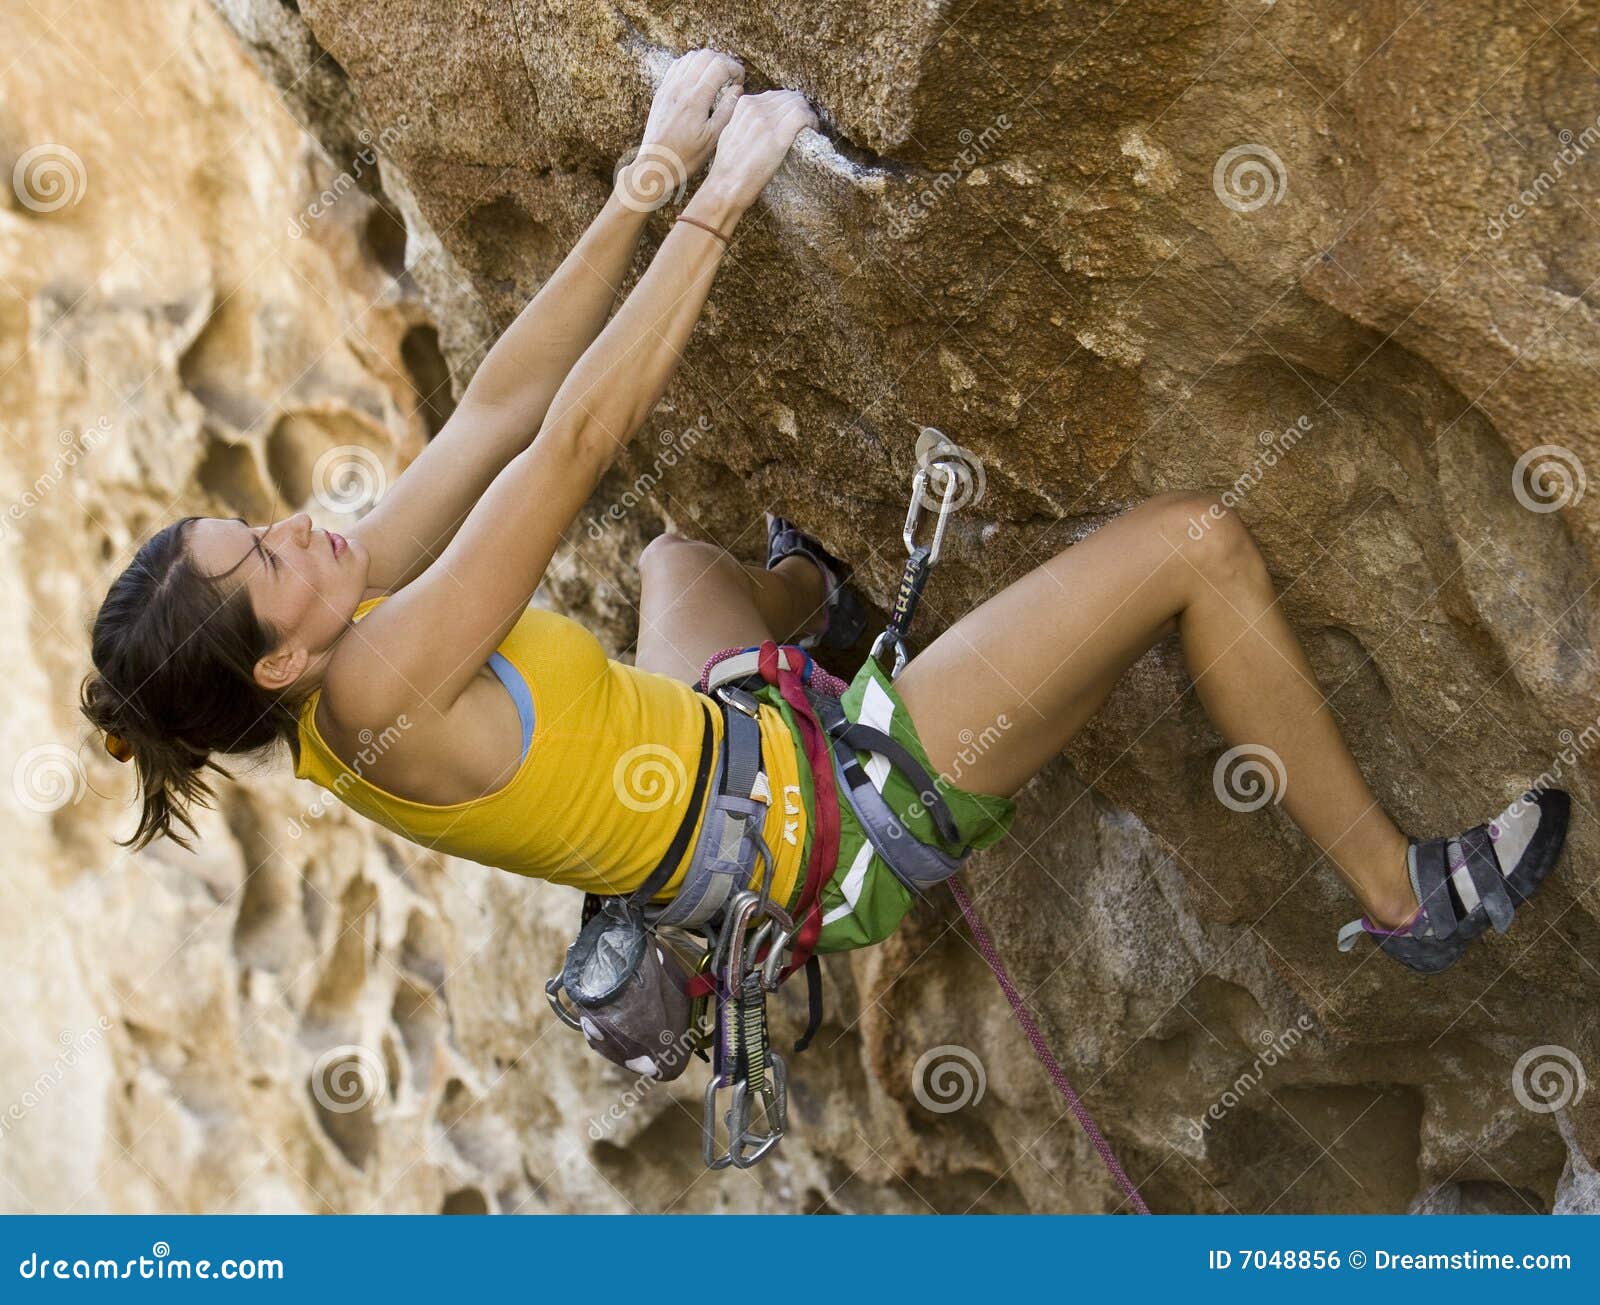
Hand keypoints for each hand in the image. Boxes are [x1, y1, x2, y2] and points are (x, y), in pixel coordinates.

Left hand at [617, 49, 742, 211]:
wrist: (655, 164)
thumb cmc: (686, 156)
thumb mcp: (713, 138)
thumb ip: (728, 110)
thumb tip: (738, 89)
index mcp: (696, 99)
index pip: (720, 66)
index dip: (735, 68)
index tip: (740, 80)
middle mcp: (680, 88)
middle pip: (706, 55)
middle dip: (723, 62)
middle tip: (731, 77)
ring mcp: (669, 87)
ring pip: (691, 57)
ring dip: (707, 62)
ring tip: (716, 78)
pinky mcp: (662, 91)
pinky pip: (678, 66)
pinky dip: (692, 65)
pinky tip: (699, 80)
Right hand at [701, 90, 816, 210]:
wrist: (726, 186)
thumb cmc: (728, 167)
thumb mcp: (730, 133)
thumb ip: (744, 120)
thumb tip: (761, 117)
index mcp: (744, 105)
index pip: (776, 95)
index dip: (789, 105)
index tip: (794, 118)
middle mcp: (755, 109)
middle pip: (789, 97)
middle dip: (801, 108)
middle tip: (806, 124)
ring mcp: (766, 121)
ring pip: (798, 104)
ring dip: (808, 115)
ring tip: (810, 129)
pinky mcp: (778, 137)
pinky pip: (803, 116)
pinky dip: (812, 122)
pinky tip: (813, 131)